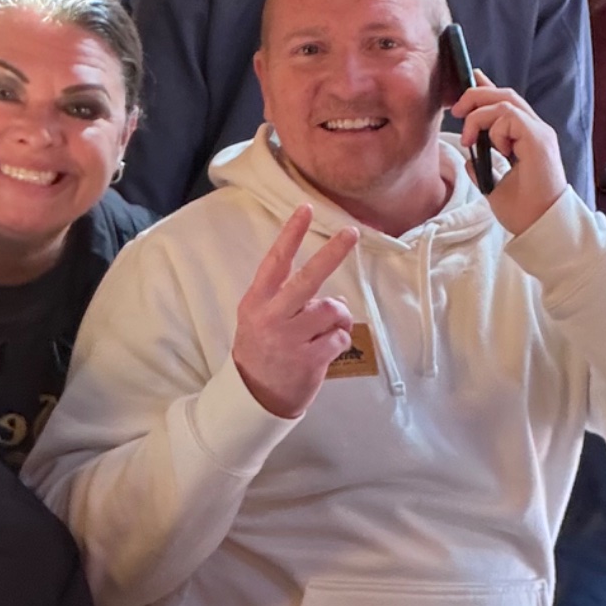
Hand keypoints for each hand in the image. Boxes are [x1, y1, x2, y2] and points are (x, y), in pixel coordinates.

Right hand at [231, 205, 359, 419]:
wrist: (254, 397)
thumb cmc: (260, 351)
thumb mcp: (257, 319)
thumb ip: (283, 300)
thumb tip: (329, 293)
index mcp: (257, 302)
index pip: (275, 261)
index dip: (291, 234)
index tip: (306, 208)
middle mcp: (272, 317)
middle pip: (308, 278)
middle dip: (333, 252)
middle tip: (352, 233)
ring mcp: (290, 339)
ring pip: (332, 309)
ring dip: (339, 317)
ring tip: (330, 328)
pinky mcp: (309, 361)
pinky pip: (339, 338)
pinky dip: (340, 340)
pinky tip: (328, 349)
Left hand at [449, 75, 562, 238]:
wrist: (541, 228)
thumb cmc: (524, 212)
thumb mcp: (494, 186)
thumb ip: (483, 168)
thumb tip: (469, 159)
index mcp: (527, 138)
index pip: (505, 103)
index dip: (485, 88)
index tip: (468, 79)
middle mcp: (535, 131)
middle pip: (504, 94)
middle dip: (475, 96)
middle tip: (456, 111)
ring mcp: (539, 133)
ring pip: (504, 101)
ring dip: (478, 115)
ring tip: (468, 138)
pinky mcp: (539, 139)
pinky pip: (510, 117)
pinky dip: (495, 129)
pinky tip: (497, 150)